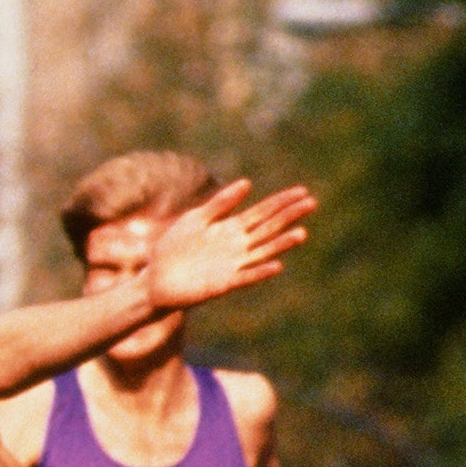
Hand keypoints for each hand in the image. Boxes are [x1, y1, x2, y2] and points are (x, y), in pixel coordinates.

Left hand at [144, 180, 314, 309]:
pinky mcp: (223, 283)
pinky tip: (277, 265)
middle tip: (311, 203)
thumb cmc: (174, 248)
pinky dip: (260, 271)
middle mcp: (237, 246)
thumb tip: (247, 183)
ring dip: (281, 244)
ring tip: (301, 233)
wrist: (154, 279)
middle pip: (268, 228)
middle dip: (289, 216)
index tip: (302, 191)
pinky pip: (245, 277)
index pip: (262, 212)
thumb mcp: (197, 219)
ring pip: (262, 252)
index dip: (281, 202)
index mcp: (230, 228)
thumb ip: (220, 203)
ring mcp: (232, 265)